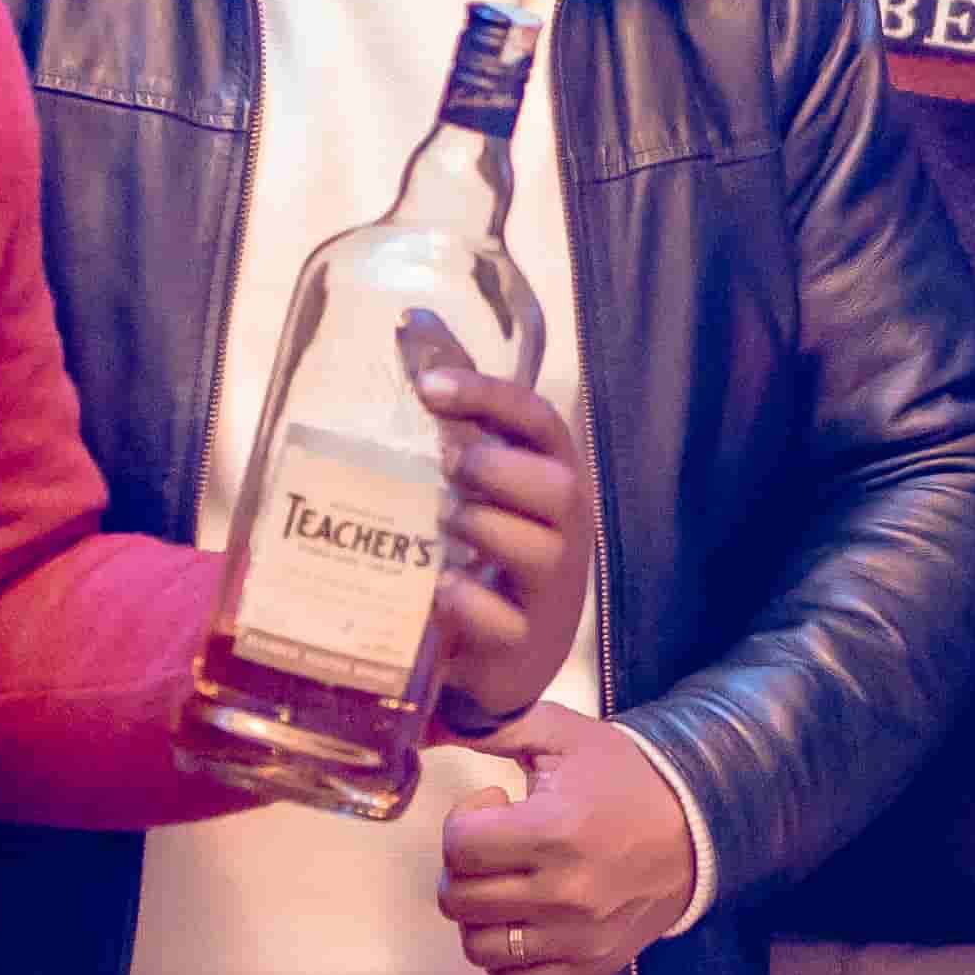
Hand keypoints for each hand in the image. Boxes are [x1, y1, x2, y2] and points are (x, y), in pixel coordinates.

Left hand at [401, 321, 590, 728]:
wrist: (503, 656)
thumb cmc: (488, 546)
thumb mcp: (477, 474)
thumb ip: (453, 406)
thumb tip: (412, 319)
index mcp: (551, 477)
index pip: (538, 420)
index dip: (488, 396)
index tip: (427, 384)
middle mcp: (562, 531)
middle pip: (558, 486)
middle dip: (499, 469)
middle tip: (446, 465)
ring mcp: (548, 590)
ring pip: (539, 549)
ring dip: (481, 526)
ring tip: (438, 524)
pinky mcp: (523, 645)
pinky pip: (504, 622)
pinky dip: (468, 601)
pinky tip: (438, 589)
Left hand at [440, 703, 703, 974]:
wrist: (697, 828)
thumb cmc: (625, 780)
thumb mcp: (563, 736)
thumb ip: (494, 723)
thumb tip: (427, 723)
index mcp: (557, 830)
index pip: (459, 846)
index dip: (463, 820)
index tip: (494, 806)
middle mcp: (567, 893)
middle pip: (458, 900)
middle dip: (465, 866)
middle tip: (497, 846)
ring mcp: (579, 938)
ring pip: (478, 947)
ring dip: (480, 915)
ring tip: (508, 884)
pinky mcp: (590, 966)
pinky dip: (506, 958)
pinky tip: (524, 919)